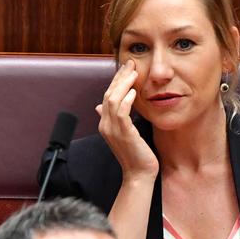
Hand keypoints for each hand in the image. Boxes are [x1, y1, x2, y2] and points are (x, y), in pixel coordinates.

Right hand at [96, 59, 158, 178]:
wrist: (138, 174)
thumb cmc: (136, 155)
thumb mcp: (125, 133)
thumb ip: (115, 119)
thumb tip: (101, 106)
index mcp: (105, 124)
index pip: (107, 96)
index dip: (116, 81)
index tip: (127, 68)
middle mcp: (105, 125)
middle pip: (108, 95)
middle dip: (119, 77)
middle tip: (130, 64)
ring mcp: (112, 130)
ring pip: (113, 100)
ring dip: (123, 84)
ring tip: (134, 73)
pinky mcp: (123, 134)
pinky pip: (121, 112)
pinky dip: (127, 100)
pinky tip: (134, 92)